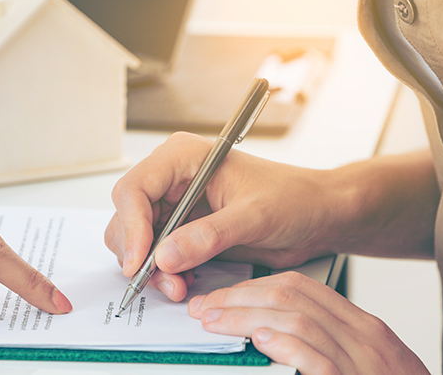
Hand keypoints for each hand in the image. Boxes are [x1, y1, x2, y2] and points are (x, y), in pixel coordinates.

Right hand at [105, 132, 342, 300]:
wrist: (314, 215)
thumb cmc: (293, 199)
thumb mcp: (253, 216)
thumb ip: (208, 236)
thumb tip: (164, 256)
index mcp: (183, 157)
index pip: (134, 189)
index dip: (130, 226)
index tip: (141, 261)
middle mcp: (172, 178)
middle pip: (128, 216)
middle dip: (140, 253)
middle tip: (165, 282)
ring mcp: (175, 204)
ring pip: (137, 239)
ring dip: (151, 267)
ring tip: (178, 286)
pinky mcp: (183, 228)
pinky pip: (156, 252)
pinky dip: (163, 272)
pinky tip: (184, 281)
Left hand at [189, 272, 429, 374]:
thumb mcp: (358, 358)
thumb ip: (320, 340)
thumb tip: (265, 329)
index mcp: (360, 325)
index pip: (299, 287)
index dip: (252, 288)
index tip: (220, 296)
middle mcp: (362, 336)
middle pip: (290, 296)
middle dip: (239, 298)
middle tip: (206, 308)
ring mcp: (360, 360)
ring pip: (295, 319)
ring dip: (246, 317)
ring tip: (215, 322)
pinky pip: (316, 356)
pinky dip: (284, 345)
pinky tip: (259, 340)